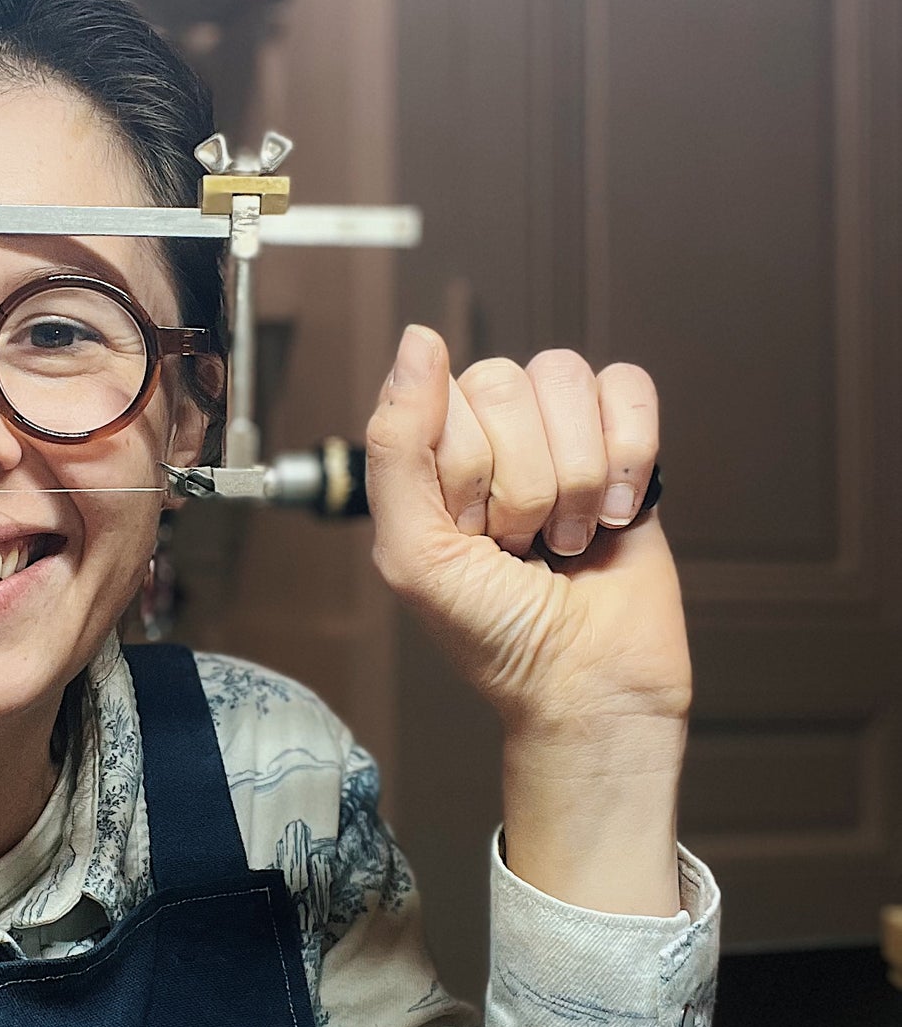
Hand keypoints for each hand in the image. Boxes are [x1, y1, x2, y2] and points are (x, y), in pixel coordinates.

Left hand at [366, 325, 691, 743]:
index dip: (467, 470)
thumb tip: (418, 339)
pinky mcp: (628, 446)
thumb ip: (396, 445)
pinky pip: (628, 386)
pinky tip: (619, 513)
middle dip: (522, 483)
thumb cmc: (494, 635)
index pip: (446, 394)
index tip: (473, 534)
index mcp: (431, 454)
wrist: (587, 687)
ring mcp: (562, 435)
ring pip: (567, 380)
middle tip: (522, 544)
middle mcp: (494, 434)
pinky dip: (630, 456)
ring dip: (577, 477)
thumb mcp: (413, 553)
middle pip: (507, 382)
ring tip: (569, 536)